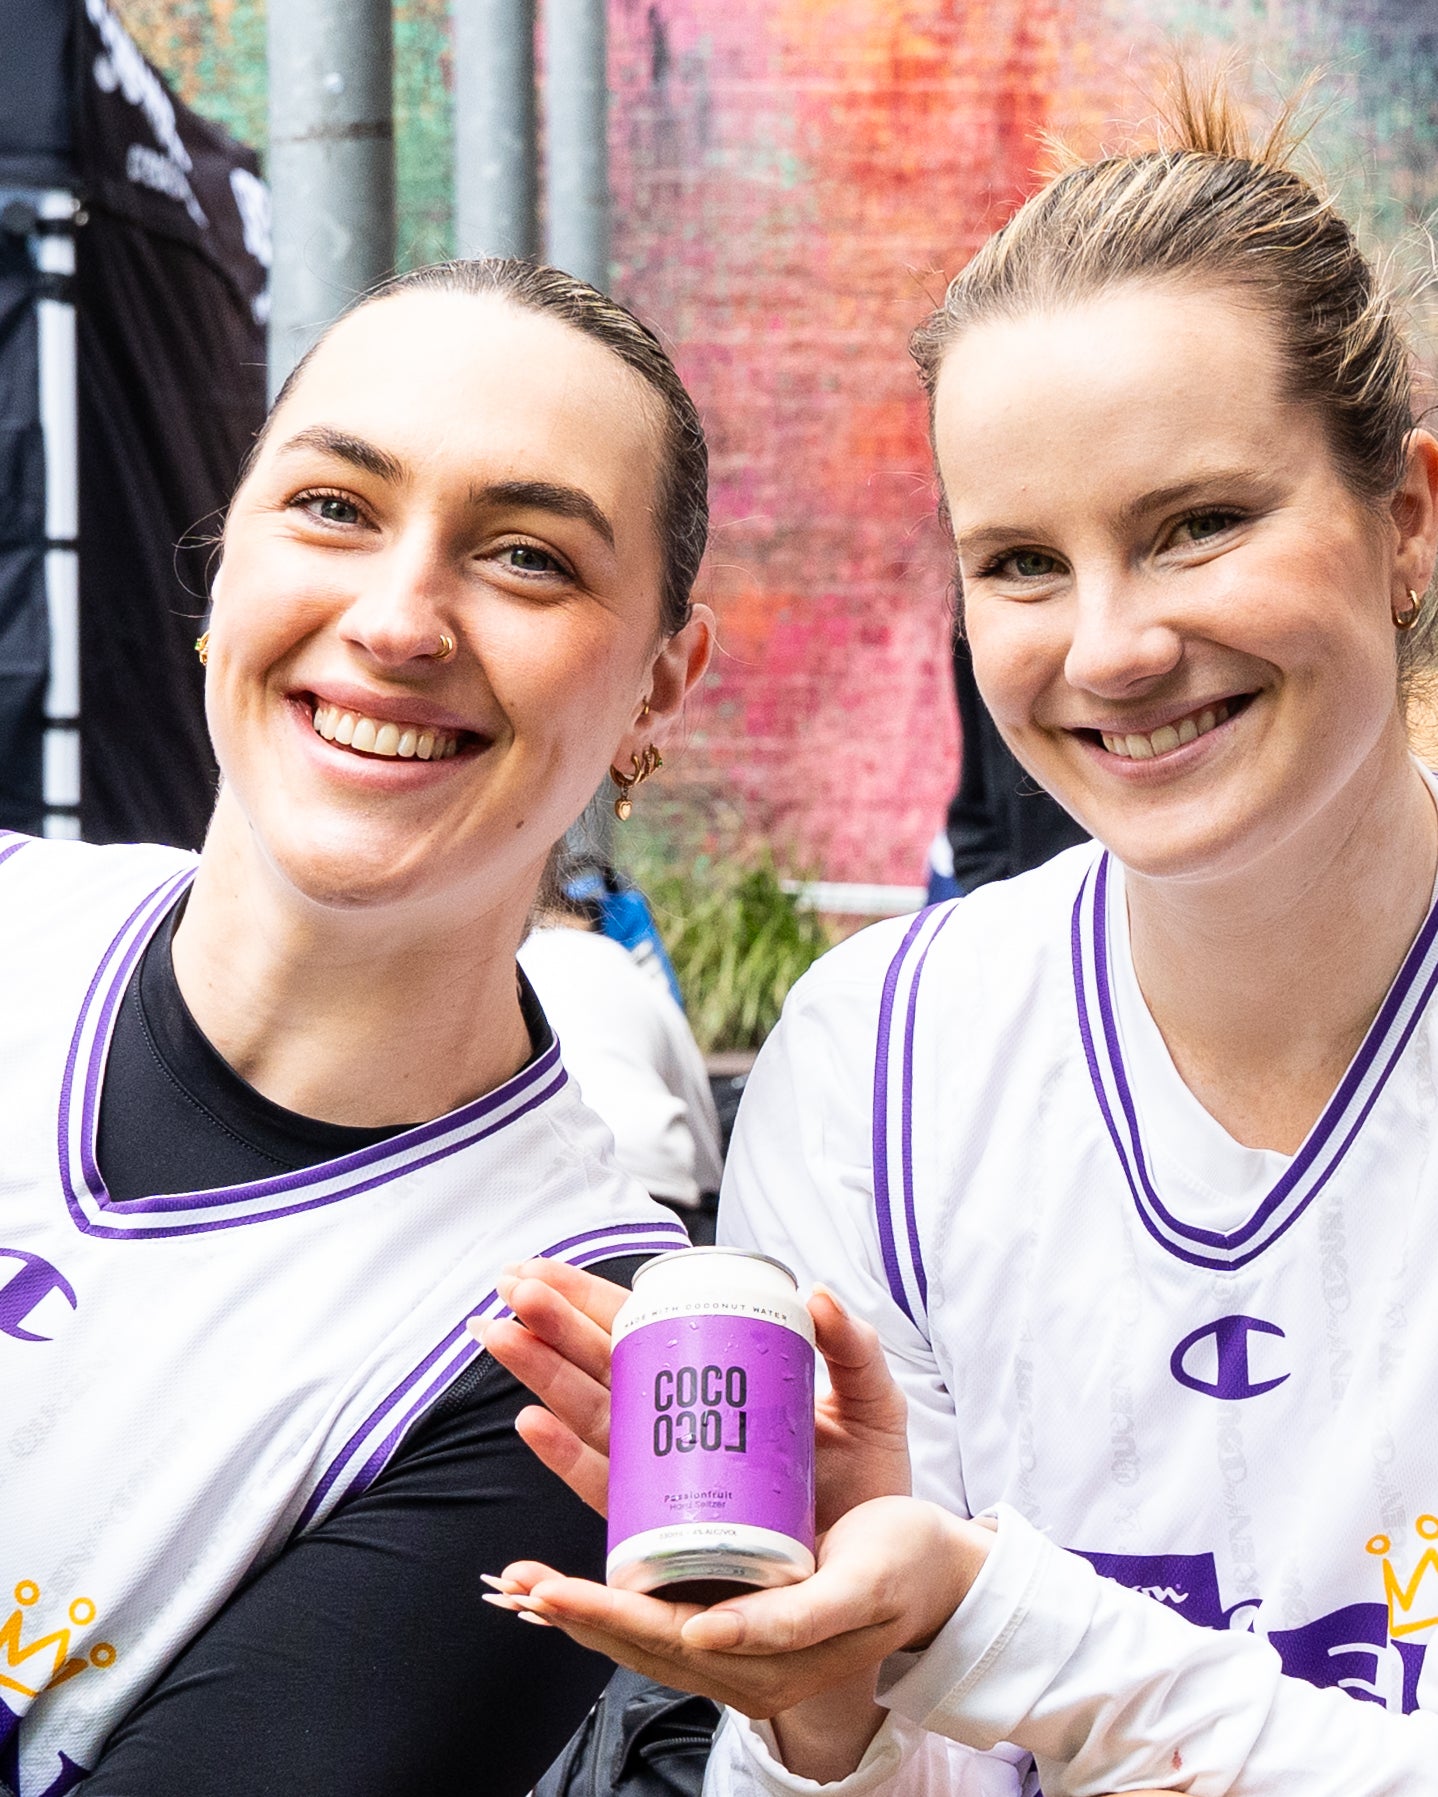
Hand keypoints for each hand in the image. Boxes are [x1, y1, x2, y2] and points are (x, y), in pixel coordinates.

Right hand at [476, 1260, 911, 1529]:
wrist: (885, 1570)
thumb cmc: (871, 1485)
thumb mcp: (873, 1404)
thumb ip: (853, 1350)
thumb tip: (817, 1292)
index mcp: (716, 1377)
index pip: (638, 1328)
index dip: (586, 1298)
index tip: (535, 1270)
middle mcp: (679, 1424)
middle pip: (602, 1366)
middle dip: (550, 1327)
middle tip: (507, 1292)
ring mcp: (669, 1475)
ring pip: (592, 1415)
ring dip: (542, 1377)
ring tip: (503, 1338)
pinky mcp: (670, 1528)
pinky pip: (611, 1490)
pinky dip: (568, 1459)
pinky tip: (533, 1423)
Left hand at [483, 1495, 991, 1718]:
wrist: (939, 1577)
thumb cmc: (900, 1574)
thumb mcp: (855, 1592)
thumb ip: (786, 1622)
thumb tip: (705, 1637)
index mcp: (761, 1661)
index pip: (658, 1640)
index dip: (599, 1613)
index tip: (548, 1591)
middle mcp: (736, 1660)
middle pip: (632, 1639)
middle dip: (569, 1608)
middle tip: (513, 1582)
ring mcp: (730, 1642)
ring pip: (636, 1629)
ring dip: (578, 1605)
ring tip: (521, 1582)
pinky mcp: (732, 1612)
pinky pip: (658, 1608)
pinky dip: (611, 1591)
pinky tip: (577, 1572)